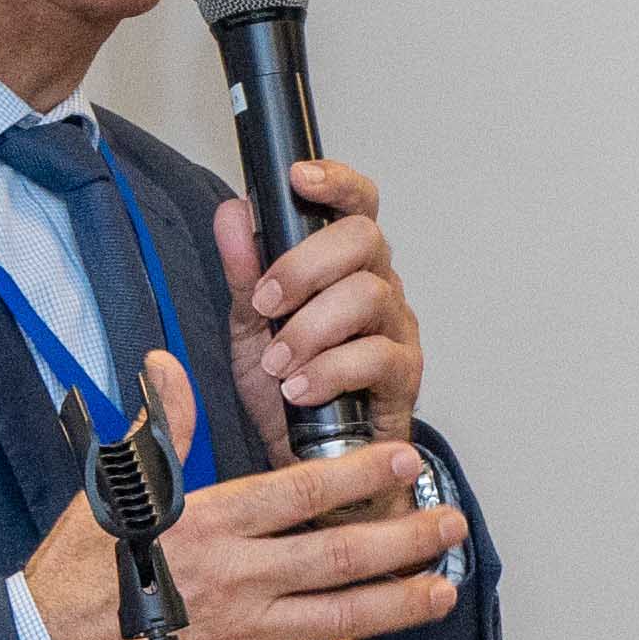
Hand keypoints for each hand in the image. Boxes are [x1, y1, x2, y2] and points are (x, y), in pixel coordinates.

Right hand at [20, 352, 471, 639]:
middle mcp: (236, 581)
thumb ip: (163, 434)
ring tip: (441, 588)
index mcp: (210, 526)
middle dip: (406, 539)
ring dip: (400, 603)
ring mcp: (244, 639)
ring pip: (343, 619)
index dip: (362, 475)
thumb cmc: (77, 578)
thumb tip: (168, 368)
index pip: (303, 492)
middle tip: (448, 523)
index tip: (404, 462)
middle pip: (342, 555)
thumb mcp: (116, 492)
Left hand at [214, 155, 422, 453]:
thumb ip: (243, 271)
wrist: (310, 461)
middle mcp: (379, 285)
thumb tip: (232, 214)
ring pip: (369, 296)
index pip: (356, 203)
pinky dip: (329, 371)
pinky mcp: (406, 375)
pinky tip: (299, 389)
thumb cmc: (290, 387)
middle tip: (264, 303)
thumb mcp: (251, 326)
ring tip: (278, 363)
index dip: (335, 181)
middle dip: (305, 266)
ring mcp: (397, 328)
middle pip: (364, 238)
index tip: (298, 178)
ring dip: (311, 327)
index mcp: (345, 264)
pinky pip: (376, 356)